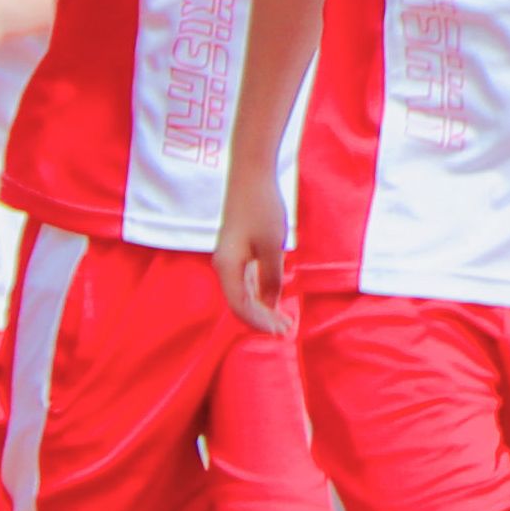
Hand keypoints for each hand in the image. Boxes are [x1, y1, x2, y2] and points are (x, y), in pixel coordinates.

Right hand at [216, 174, 291, 337]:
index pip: (240, 306)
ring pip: (243, 293)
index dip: (259, 322)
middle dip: (262, 320)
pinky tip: (273, 301)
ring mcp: (229, 260)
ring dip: (262, 308)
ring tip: (283, 322)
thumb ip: (271, 276)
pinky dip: (260, 293)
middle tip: (286, 331)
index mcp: (227, 267)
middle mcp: (223, 266)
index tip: (280, 333)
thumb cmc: (261, 208)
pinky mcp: (237, 252)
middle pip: (240, 303)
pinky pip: (246, 281)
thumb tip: (271, 301)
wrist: (251, 177)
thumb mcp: (272, 246)